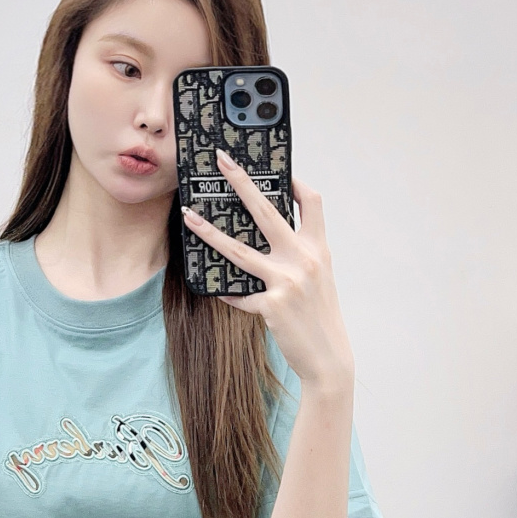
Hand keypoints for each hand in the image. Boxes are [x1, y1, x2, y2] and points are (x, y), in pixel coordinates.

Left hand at [181, 149, 354, 392]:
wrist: (328, 357)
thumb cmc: (319, 316)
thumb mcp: (317, 278)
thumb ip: (298, 255)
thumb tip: (267, 237)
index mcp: (318, 248)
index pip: (312, 202)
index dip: (295, 181)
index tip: (279, 169)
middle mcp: (304, 259)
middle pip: (267, 211)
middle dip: (242, 181)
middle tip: (222, 160)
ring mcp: (287, 281)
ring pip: (238, 249)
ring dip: (209, 231)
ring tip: (188, 215)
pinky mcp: (271, 304)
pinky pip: (239, 294)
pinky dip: (229, 294)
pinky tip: (221, 294)